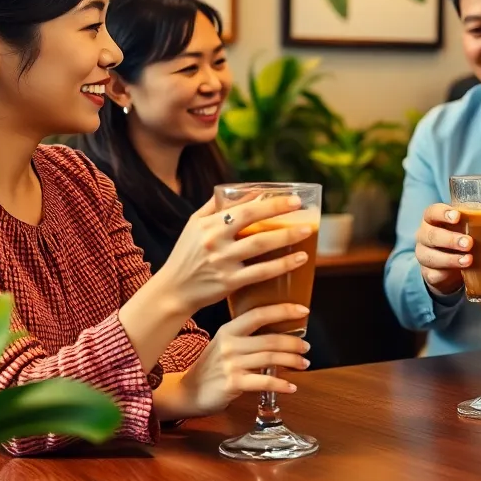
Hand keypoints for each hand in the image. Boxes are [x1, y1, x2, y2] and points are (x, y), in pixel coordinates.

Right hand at [157, 196, 314, 314]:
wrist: (173, 290)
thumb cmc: (186, 254)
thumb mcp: (194, 225)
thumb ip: (216, 206)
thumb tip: (246, 190)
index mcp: (208, 225)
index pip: (244, 209)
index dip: (271, 203)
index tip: (294, 199)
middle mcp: (214, 241)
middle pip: (254, 225)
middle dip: (281, 215)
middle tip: (304, 212)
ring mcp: (222, 262)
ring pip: (261, 247)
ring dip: (287, 238)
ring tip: (308, 233)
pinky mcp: (228, 282)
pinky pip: (261, 272)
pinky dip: (282, 265)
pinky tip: (299, 259)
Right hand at [175, 303, 311, 415]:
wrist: (189, 392)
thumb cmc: (212, 368)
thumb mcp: (225, 345)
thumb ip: (247, 337)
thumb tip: (280, 334)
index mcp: (229, 330)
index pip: (259, 314)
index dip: (283, 310)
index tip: (303, 310)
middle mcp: (229, 344)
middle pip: (270, 339)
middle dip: (293, 343)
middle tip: (306, 347)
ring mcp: (230, 364)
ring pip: (270, 358)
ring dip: (292, 361)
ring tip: (304, 364)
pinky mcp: (233, 383)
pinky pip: (264, 381)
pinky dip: (281, 384)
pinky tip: (291, 386)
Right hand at [414, 203, 472, 294]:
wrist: (450, 267)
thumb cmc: (461, 238)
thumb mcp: (470, 226)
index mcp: (433, 219)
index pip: (432, 212)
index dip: (442, 213)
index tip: (458, 216)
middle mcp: (425, 235)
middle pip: (431, 235)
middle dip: (451, 239)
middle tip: (469, 243)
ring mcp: (424, 255)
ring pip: (430, 256)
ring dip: (450, 259)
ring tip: (469, 260)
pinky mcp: (429, 274)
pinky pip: (434, 274)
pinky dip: (447, 273)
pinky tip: (460, 274)